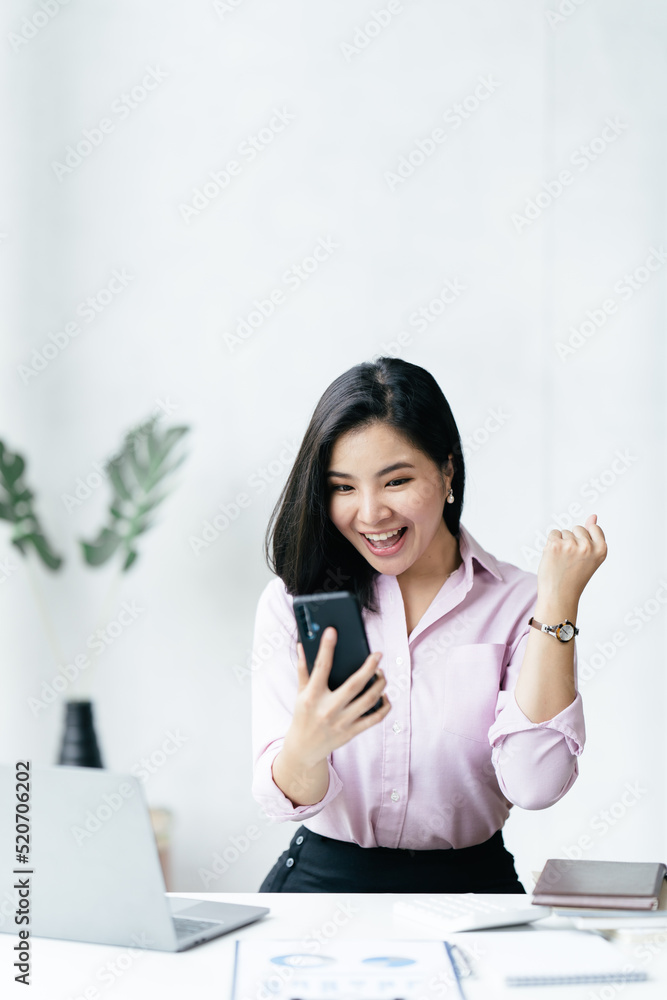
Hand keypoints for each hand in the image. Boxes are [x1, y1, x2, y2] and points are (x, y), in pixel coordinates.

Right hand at [282, 627, 390, 769]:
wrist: (303, 749)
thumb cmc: (302, 715)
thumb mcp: (299, 692)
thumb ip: (303, 669)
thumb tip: (301, 646)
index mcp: (312, 696)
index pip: (320, 667)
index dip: (326, 647)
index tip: (333, 631)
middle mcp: (327, 709)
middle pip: (355, 684)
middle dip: (370, 667)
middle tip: (378, 655)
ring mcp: (341, 722)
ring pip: (369, 700)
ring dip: (380, 684)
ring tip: (382, 674)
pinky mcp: (351, 732)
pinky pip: (375, 718)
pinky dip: (384, 706)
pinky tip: (384, 695)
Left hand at [536, 513, 606, 606]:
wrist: (559, 595)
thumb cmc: (574, 577)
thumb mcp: (590, 556)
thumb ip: (593, 535)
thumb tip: (594, 515)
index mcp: (602, 549)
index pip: (594, 528)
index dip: (585, 539)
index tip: (582, 554)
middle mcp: (588, 546)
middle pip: (577, 528)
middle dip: (572, 540)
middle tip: (571, 560)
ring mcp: (571, 545)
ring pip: (564, 532)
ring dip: (560, 543)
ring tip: (562, 561)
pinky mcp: (555, 545)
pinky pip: (553, 534)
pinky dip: (551, 544)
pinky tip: (553, 557)